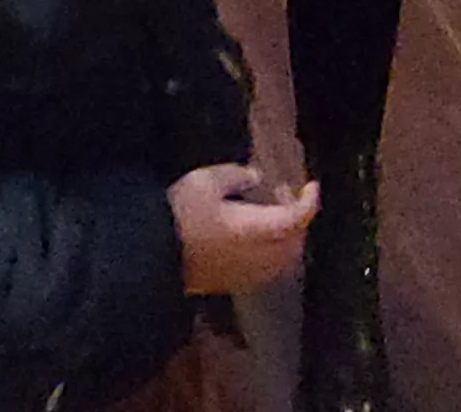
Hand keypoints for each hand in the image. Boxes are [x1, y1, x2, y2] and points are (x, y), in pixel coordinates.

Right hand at [168, 163, 318, 295]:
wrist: (150, 257)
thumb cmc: (180, 214)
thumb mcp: (206, 182)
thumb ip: (235, 177)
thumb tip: (256, 176)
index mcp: (260, 230)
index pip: (298, 218)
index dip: (309, 201)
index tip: (311, 185)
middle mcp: (260, 257)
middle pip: (295, 242)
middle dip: (296, 218)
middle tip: (281, 194)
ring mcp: (246, 274)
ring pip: (281, 259)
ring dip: (284, 237)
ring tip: (266, 216)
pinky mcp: (230, 284)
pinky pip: (264, 269)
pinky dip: (269, 252)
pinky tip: (250, 238)